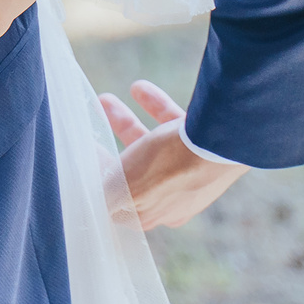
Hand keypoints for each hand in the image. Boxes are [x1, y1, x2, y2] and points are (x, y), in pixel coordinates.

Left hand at [100, 79, 247, 228]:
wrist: (221, 144)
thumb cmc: (170, 170)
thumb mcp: (123, 189)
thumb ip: (103, 194)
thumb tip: (88, 193)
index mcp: (152, 215)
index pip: (117, 201)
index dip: (98, 179)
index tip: (83, 156)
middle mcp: (172, 196)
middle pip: (132, 171)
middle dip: (107, 148)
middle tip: (92, 125)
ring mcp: (189, 169)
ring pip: (152, 145)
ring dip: (126, 121)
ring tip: (105, 99)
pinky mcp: (203, 145)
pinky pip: (173, 125)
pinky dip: (155, 107)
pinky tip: (139, 88)